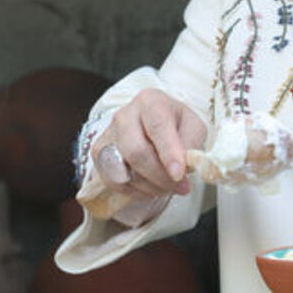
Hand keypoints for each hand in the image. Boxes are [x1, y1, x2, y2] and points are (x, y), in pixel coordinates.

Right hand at [90, 88, 205, 198]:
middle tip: (180, 186)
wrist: (154, 126)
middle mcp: (125, 115)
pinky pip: (115, 181)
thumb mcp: (193, 127)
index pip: (157, 126)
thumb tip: (182, 166)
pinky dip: (136, 191)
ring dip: (150, 186)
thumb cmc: (176, 126)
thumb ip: (191, 144)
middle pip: (136, 151)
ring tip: (168, 187)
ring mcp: (108, 134)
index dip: (168, 152)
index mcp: (151, 101)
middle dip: (160, 176)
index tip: (179, 174)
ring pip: (123, 170)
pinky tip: (152, 187)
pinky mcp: (99, 154)